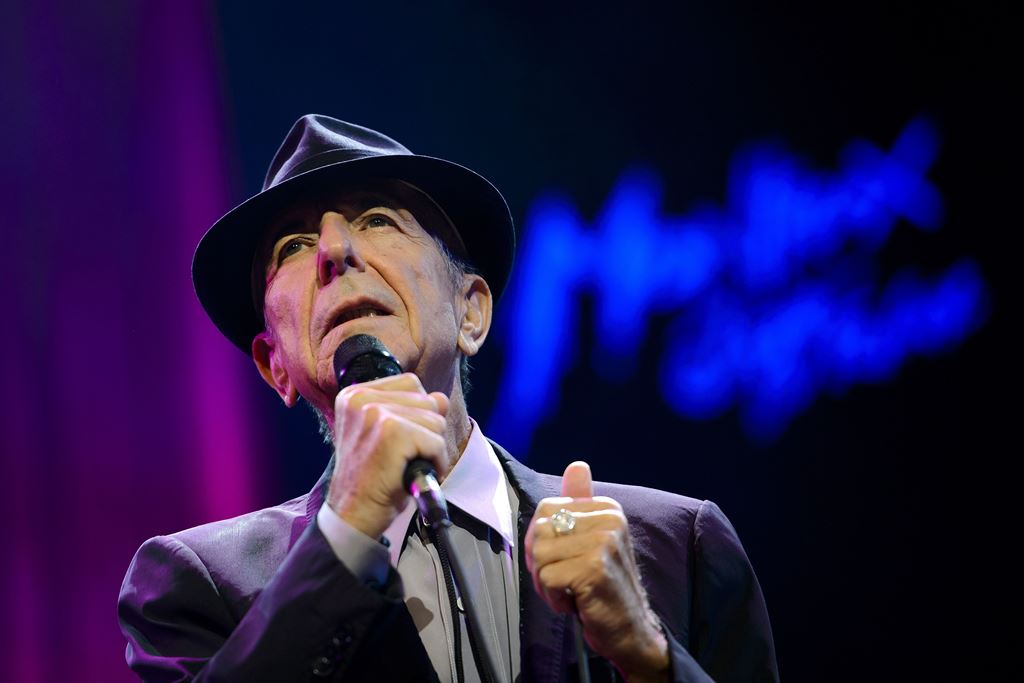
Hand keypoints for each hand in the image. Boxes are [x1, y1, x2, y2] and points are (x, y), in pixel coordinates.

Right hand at [326, 372, 449, 538]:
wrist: (354, 514)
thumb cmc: (371, 478)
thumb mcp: (389, 436)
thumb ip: (413, 411)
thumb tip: (442, 399)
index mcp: (354, 394)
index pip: (411, 383)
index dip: (417, 413)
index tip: (399, 440)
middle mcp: (361, 399)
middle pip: (427, 399)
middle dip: (426, 431)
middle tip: (402, 457)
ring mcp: (376, 413)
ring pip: (435, 420)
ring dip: (431, 448)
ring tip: (406, 465)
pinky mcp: (392, 432)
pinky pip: (436, 441)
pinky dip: (435, 462)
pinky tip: (413, 474)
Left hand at [525, 462, 669, 682]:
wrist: (631, 628)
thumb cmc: (604, 585)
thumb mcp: (593, 539)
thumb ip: (581, 502)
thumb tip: (577, 465)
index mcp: (608, 508)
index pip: (545, 508)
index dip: (541, 540)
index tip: (562, 559)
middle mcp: (609, 520)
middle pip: (539, 531)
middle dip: (541, 563)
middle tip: (565, 580)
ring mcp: (603, 543)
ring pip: (538, 555)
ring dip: (546, 583)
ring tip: (571, 591)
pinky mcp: (594, 568)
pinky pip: (546, 577)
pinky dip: (553, 597)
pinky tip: (575, 602)